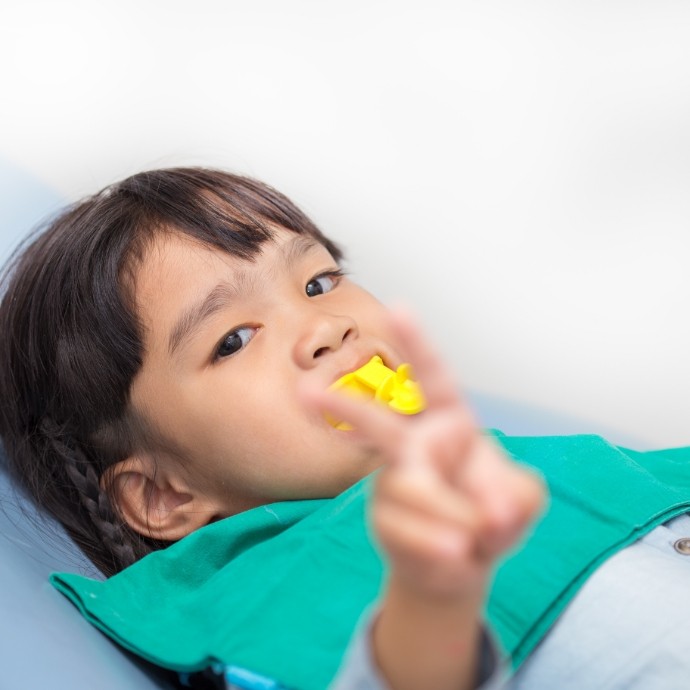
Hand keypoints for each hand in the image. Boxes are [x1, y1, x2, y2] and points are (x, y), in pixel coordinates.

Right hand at [305, 308, 543, 600]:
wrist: (464, 561)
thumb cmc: (490, 513)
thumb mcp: (520, 499)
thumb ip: (517, 495)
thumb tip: (495, 511)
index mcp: (450, 422)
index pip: (432, 377)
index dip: (416, 344)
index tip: (397, 308)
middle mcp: (414, 444)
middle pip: (377, 422)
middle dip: (347, 408)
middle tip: (304, 394)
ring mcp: (393, 481)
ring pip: (408, 490)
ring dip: (448, 516)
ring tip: (471, 544)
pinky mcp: (384, 519)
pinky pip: (403, 530)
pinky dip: (434, 544)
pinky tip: (453, 555)